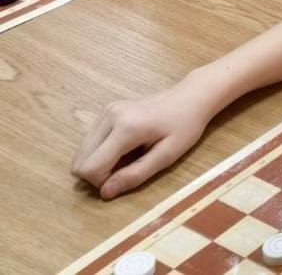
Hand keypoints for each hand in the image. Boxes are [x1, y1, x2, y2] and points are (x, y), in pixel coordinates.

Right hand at [71, 80, 216, 198]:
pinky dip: (101, 151)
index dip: (103, 182)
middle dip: (99, 173)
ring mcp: (107, 110)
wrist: (191, 97)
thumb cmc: (185, 126)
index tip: (127, 177)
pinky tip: (124, 147)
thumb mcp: (167, 156)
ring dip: (99, 162)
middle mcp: (110, 116)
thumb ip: (135, 175)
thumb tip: (104, 193)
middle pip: (81, 161)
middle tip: (128, 168)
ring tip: (128, 157)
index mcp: (126, 127)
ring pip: (82, 152)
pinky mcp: (107, 109)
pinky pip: (90, 141)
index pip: (90, 167)